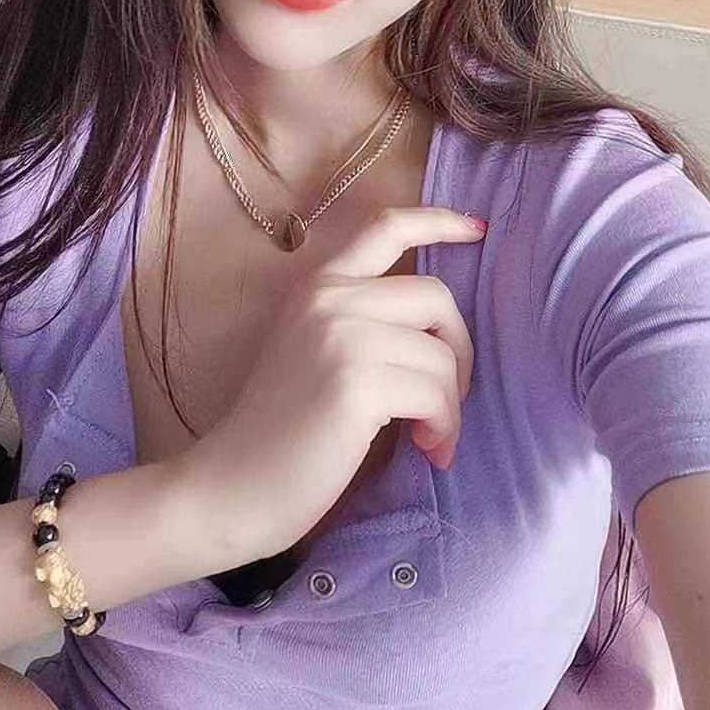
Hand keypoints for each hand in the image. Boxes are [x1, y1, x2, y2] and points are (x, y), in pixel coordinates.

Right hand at [184, 205, 484, 562]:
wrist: (231, 488)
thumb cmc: (281, 432)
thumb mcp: (314, 351)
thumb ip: (363, 321)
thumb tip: (442, 328)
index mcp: (317, 285)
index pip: (386, 227)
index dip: (440, 221)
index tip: (478, 228)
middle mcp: (329, 299)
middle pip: (436, 298)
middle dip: (458, 351)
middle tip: (444, 401)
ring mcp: (341, 337)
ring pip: (442, 355)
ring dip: (450, 406)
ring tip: (429, 438)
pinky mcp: (355, 383)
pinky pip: (436, 396)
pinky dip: (444, 428)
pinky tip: (427, 450)